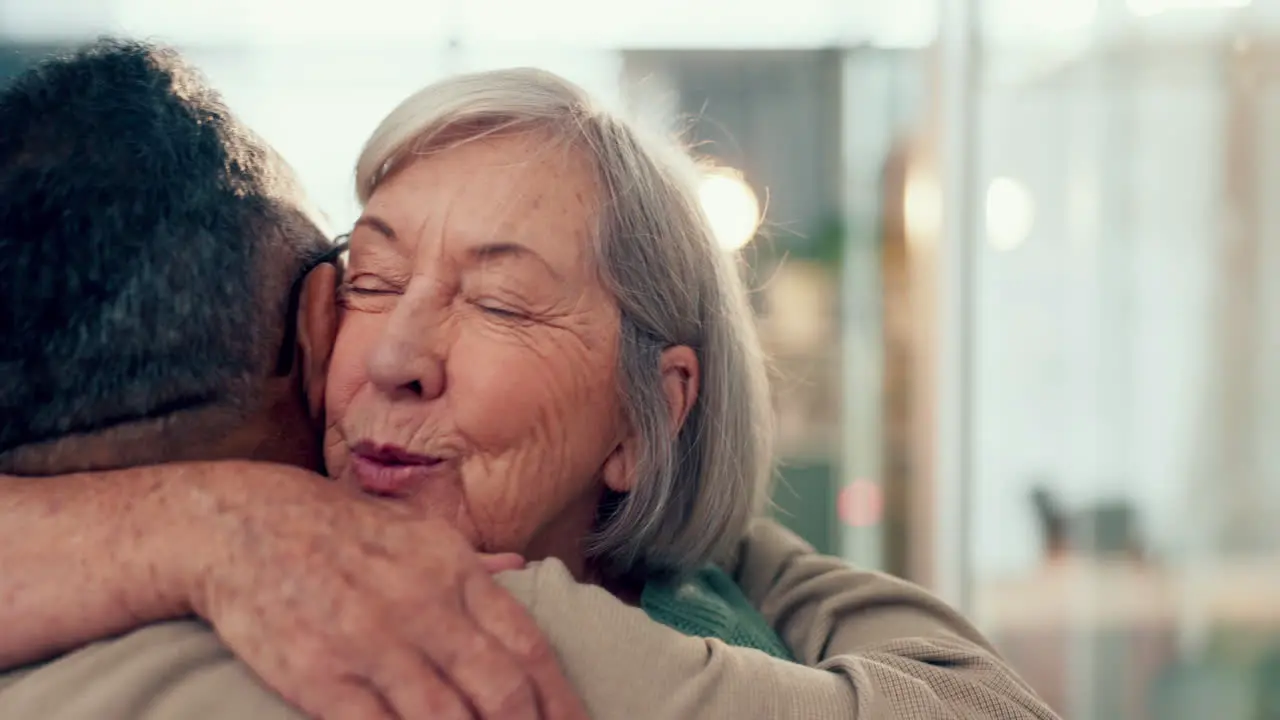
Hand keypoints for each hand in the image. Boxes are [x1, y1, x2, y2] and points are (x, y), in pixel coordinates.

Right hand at [171, 462, 586, 719]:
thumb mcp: (413, 529)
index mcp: (453, 569)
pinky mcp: (321, 678)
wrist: (240, 524)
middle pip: (502, 691)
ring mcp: (372, 644)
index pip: (528, 646)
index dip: (560, 700)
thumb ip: (470, 560)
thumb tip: (521, 568)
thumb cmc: (337, 530)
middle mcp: (422, 605)